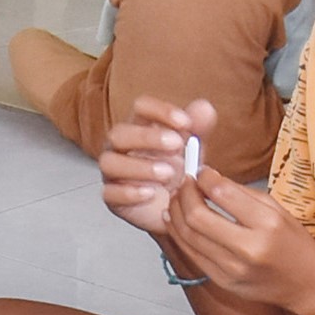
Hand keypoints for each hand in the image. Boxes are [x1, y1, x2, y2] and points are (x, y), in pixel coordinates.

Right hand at [97, 94, 214, 237]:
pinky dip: (130, 193)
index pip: (141, 107)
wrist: (175, 208)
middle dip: (148, 137)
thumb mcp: (193, 149)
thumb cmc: (178, 172)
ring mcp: (113, 172)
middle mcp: (120, 147)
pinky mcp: (112, 198)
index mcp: (140, 127)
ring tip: (168, 173)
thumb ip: (199, 128)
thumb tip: (204, 107)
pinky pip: (110, 193)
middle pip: (119, 133)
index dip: (161, 111)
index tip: (186, 122)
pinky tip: (151, 193)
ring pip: (109, 163)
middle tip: (177, 144)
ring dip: (140, 166)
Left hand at [162, 165, 314, 305]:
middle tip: (184, 183)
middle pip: (197, 216)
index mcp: (267, 224)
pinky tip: (175, 220)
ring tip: (176, 198)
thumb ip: (241, 193)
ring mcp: (232, 269)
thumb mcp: (277, 209)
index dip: (204, 177)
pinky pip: (191, 254)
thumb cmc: (294, 244)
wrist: (306, 284)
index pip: (222, 193)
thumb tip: (208, 178)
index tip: (200, 171)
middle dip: (184, 193)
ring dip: (175, 212)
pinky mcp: (222, 281)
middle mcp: (248, 249)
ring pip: (188, 235)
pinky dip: (179, 233)